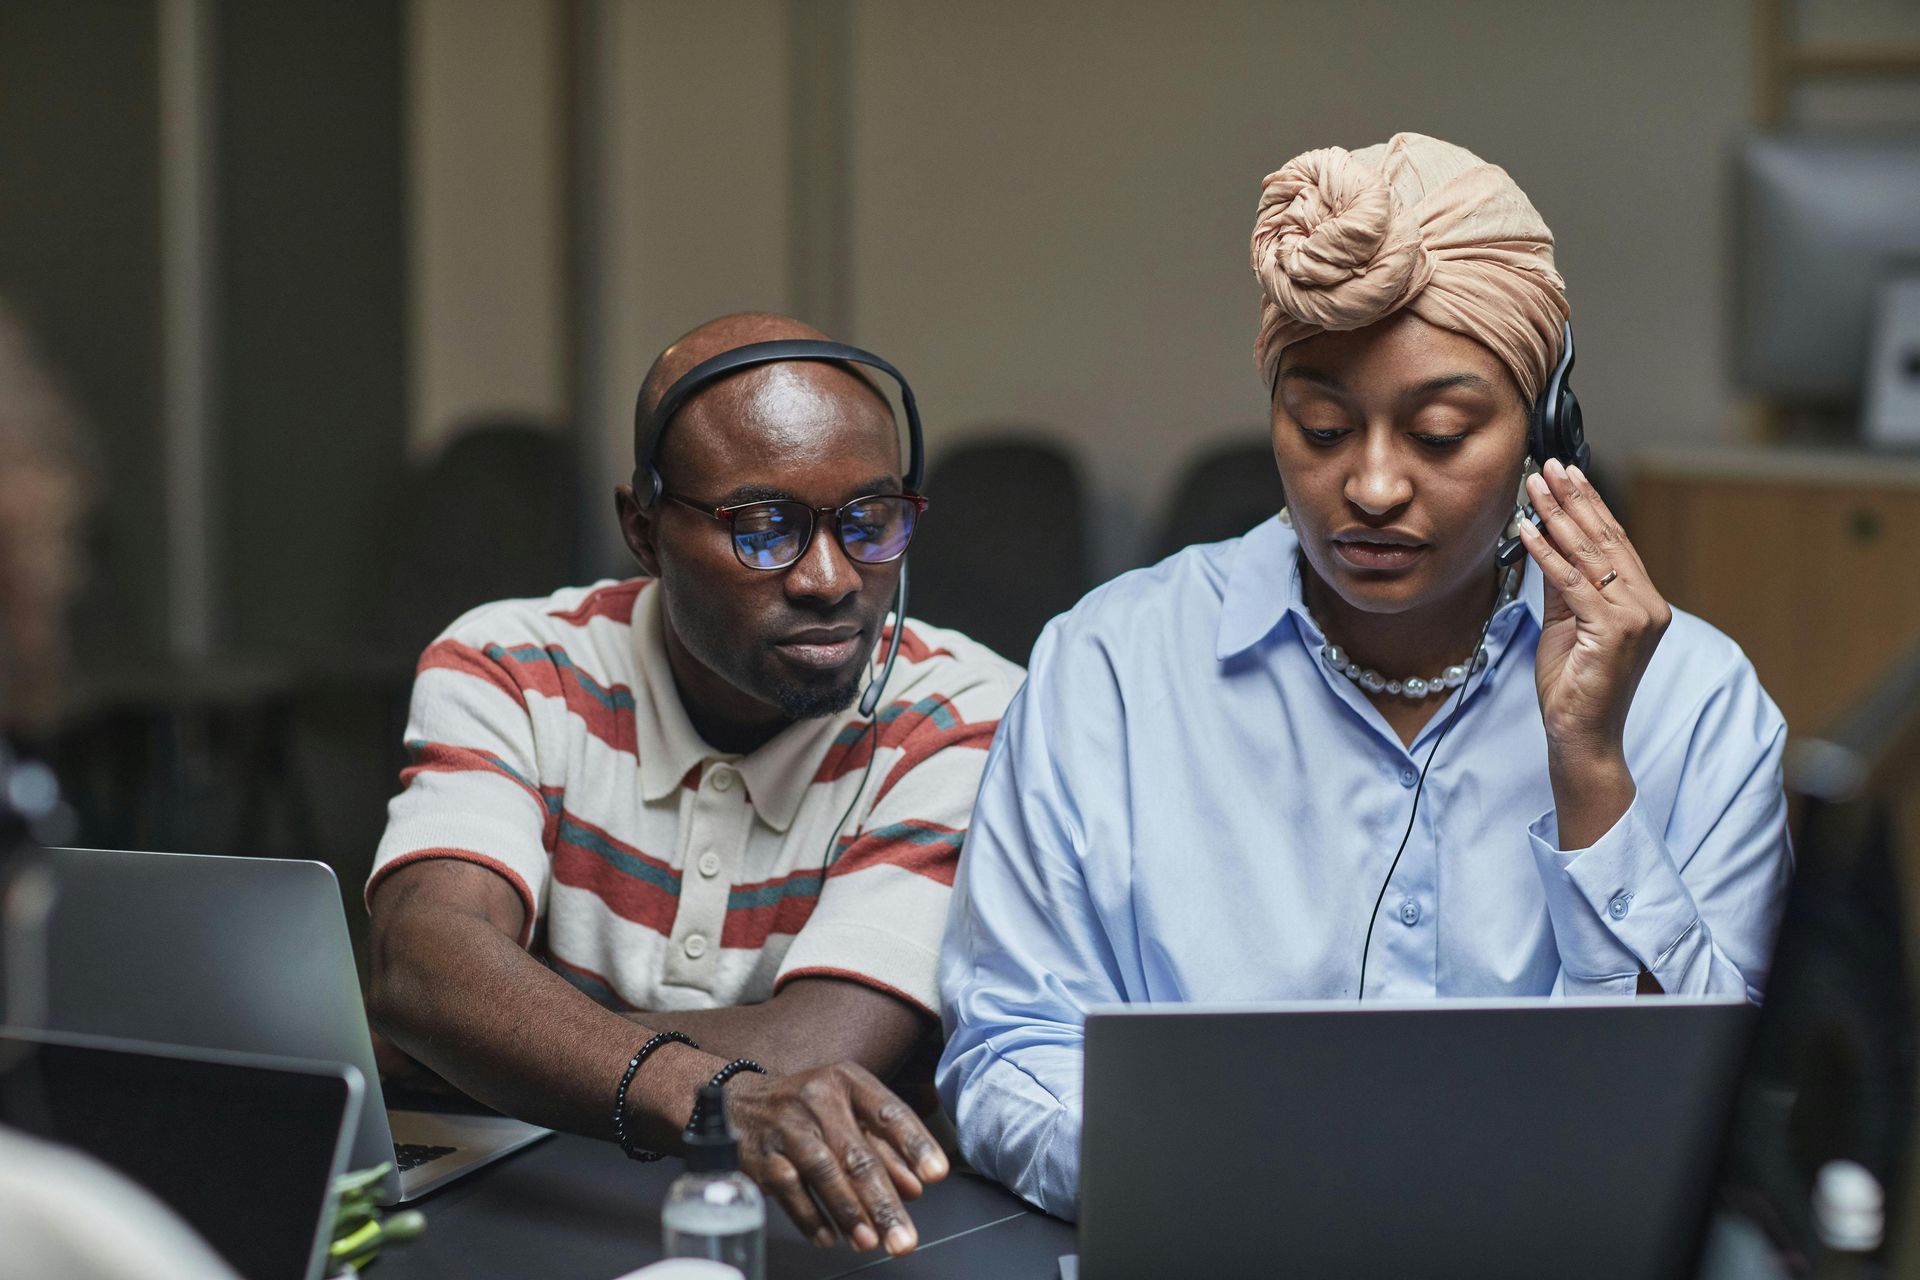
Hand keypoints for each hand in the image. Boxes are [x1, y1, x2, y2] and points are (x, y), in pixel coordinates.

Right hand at [723, 1061, 947, 1255]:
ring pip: (824, 1173)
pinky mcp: (761, 1154)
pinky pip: (790, 1191)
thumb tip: (915, 1189)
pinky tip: (829, 1238)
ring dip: (850, 1214)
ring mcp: (787, 1126)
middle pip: (857, 1154)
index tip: (937, 1174)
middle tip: (904, 1238)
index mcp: (847, 1081)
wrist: (738, 1105)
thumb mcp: (847, 1114)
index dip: (915, 1143)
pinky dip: (811, 1218)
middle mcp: (818, 1098)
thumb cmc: (807, 1112)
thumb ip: (883, 1149)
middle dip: (884, 1202)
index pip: (889, 1112)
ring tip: (870, 1242)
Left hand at [1516, 458, 1670, 806]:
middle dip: (1574, 498)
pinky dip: (1547, 554)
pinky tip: (1527, 530)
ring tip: (1534, 485)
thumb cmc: (1574, 687)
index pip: (1614, 542)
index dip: (1589, 505)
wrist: (1582, 736)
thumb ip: (1561, 587)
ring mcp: (1635, 617)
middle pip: (1606, 539)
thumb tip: (1546, 541)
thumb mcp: (1565, 625)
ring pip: (1591, 554)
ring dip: (1558, 515)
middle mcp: (1647, 605)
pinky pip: (1573, 583)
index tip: (1567, 474)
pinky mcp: (1613, 631)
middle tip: (1549, 465)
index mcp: (1642, 602)